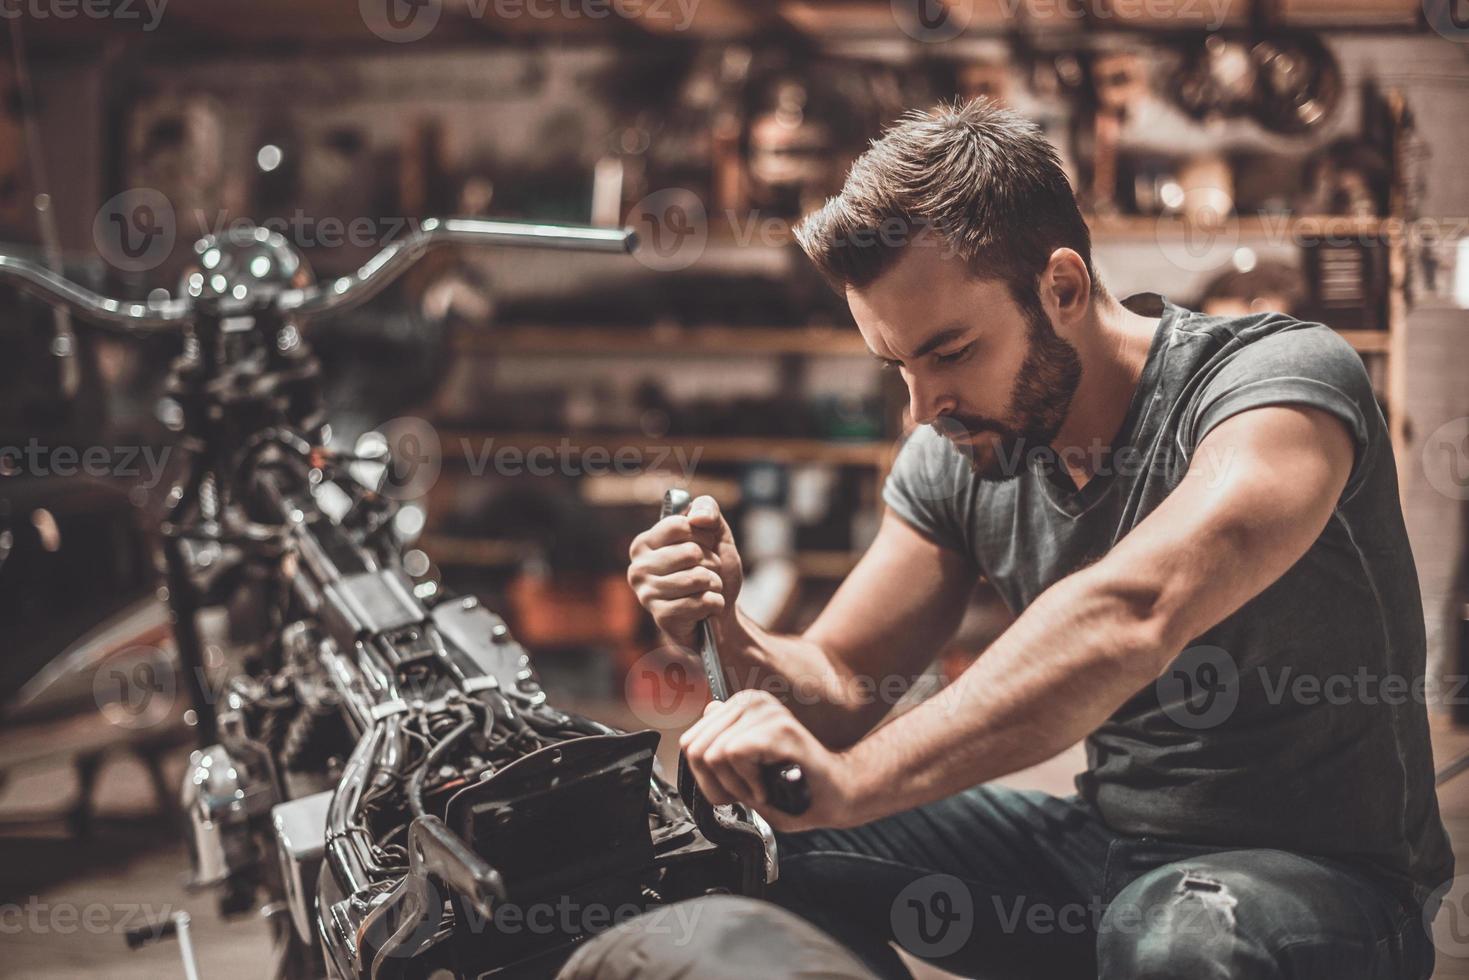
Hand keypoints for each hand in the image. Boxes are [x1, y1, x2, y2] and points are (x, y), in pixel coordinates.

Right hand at [627, 494, 742, 650]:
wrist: (722, 613)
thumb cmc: (713, 571)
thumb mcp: (716, 533)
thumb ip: (707, 510)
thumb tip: (696, 517)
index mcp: (645, 543)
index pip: (680, 525)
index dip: (703, 535)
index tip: (703, 546)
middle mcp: (639, 567)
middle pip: (690, 552)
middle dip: (711, 563)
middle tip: (706, 573)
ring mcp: (647, 593)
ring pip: (698, 578)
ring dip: (714, 584)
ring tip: (706, 590)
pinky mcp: (661, 616)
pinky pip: (702, 602)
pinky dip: (715, 603)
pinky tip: (705, 608)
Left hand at [678, 689, 865, 831]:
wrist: (835, 796)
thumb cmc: (792, 787)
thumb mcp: (744, 769)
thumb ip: (722, 742)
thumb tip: (708, 710)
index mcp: (741, 708)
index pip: (690, 742)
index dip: (707, 777)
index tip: (737, 785)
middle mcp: (752, 702)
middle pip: (697, 748)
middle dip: (718, 782)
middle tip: (750, 789)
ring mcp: (766, 711)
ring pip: (714, 753)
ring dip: (737, 784)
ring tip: (762, 786)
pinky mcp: (779, 726)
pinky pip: (735, 754)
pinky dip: (748, 782)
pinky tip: (768, 786)